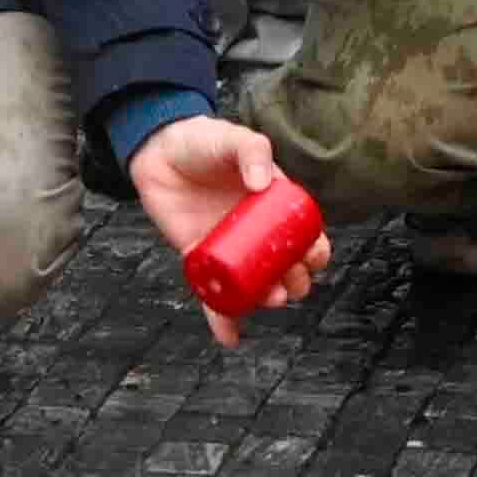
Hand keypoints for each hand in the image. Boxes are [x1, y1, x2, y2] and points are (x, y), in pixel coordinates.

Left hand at [125, 117, 329, 345]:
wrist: (160, 152)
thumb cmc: (205, 142)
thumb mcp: (235, 139)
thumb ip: (252, 151)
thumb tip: (262, 184)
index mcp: (273, 205)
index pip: (303, 234)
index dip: (314, 249)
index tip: (316, 256)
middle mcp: (255, 232)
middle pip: (283, 266)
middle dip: (295, 281)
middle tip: (294, 285)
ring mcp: (228, 249)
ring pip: (253, 284)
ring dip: (265, 298)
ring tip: (270, 300)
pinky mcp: (199, 259)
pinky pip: (212, 293)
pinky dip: (221, 318)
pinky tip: (230, 338)